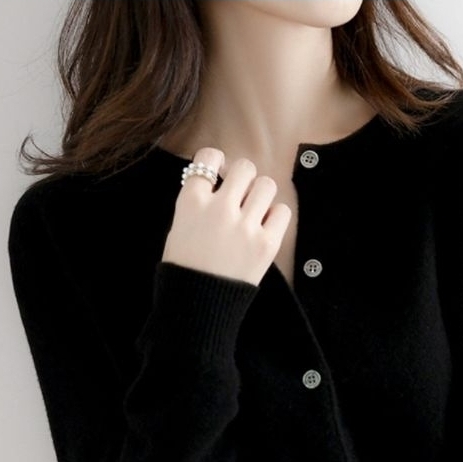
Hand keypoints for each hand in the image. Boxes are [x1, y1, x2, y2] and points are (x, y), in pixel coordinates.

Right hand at [161, 148, 291, 285]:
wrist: (199, 304)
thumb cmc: (186, 266)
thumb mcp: (179, 226)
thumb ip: (199, 201)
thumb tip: (218, 181)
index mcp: (191, 201)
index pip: (208, 157)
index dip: (216, 162)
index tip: (218, 174)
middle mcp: (219, 208)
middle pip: (244, 168)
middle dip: (243, 178)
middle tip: (240, 195)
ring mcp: (245, 226)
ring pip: (266, 185)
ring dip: (261, 195)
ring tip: (253, 212)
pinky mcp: (266, 244)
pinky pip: (283, 212)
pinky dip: (275, 216)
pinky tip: (264, 227)